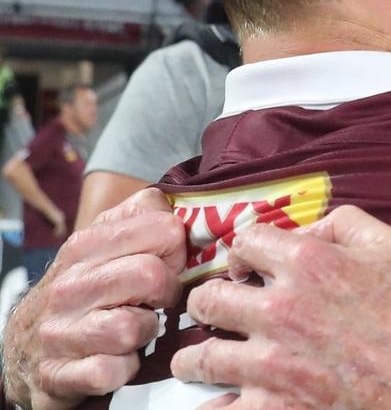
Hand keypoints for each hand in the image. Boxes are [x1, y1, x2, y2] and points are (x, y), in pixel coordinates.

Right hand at [2, 188, 185, 409]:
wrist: (23, 349)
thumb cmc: (82, 290)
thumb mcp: (103, 244)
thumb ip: (141, 216)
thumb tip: (177, 203)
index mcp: (84, 246)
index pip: (162, 229)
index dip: (178, 249)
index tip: (170, 263)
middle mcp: (67, 287)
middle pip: (150, 275)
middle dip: (167, 291)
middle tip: (158, 299)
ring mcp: (59, 333)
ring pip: (132, 328)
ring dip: (145, 332)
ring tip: (135, 329)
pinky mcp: (58, 376)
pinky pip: (112, 372)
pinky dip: (124, 369)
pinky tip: (118, 360)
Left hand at [173, 206, 390, 409]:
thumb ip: (346, 224)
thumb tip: (310, 228)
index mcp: (308, 262)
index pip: (244, 241)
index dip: (245, 249)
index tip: (248, 263)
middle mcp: (281, 309)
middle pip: (207, 298)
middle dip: (212, 299)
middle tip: (224, 308)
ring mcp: (274, 364)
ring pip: (199, 359)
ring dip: (199, 357)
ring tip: (207, 359)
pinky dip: (217, 405)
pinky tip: (225, 400)